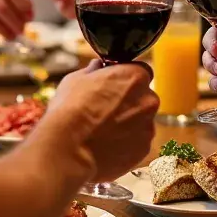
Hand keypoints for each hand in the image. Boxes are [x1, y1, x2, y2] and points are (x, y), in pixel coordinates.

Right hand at [44, 60, 158, 180]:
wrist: (68, 149)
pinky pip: (137, 142)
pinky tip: (107, 144)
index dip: (125, 79)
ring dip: (128, 124)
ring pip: (141, 122)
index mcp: (135, 77)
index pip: (140, 72)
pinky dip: (126, 143)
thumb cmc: (71, 111)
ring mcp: (148, 127)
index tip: (114, 86)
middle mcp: (148, 101)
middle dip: (129, 102)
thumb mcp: (77, 80)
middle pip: (143, 98)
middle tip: (107, 110)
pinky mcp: (143, 149)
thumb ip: (94, 71)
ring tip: (104, 131)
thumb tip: (97, 67)